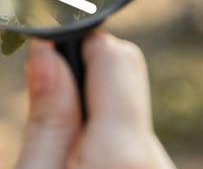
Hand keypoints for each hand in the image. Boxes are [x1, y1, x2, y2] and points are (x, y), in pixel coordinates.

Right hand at [15, 32, 175, 168]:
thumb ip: (47, 121)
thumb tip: (46, 51)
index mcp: (124, 152)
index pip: (116, 56)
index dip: (78, 45)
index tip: (46, 53)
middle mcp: (158, 160)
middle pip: (125, 84)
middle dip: (83, 87)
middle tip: (43, 112)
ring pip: (128, 118)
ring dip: (94, 124)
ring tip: (59, 154)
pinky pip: (137, 148)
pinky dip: (109, 148)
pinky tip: (83, 167)